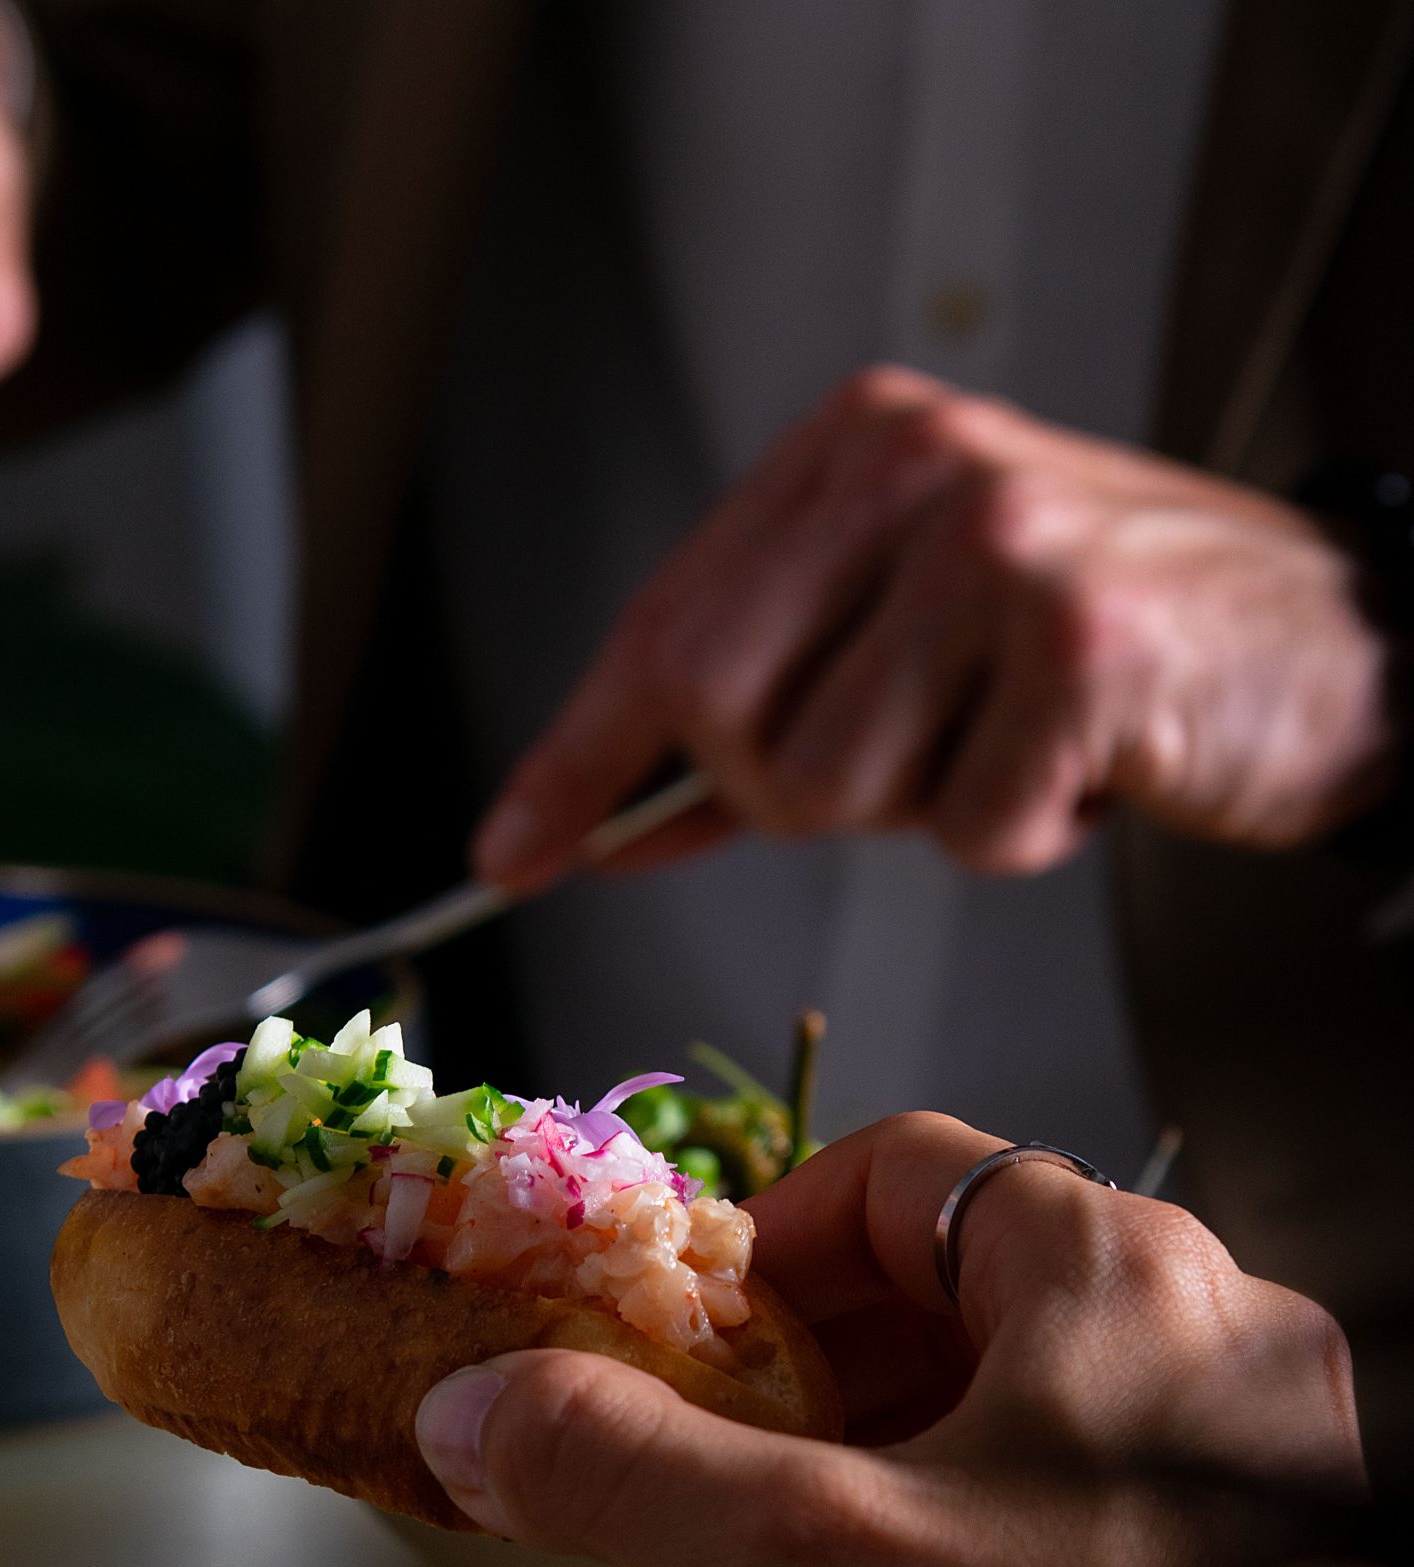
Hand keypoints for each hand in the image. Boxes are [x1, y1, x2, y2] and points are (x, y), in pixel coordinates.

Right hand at [414, 1116, 1377, 1566]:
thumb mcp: (804, 1562)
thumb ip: (619, 1465)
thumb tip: (472, 1414)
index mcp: (1116, 1273)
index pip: (895, 1176)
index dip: (754, 1250)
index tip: (671, 1345)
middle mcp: (1197, 1337)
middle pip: (925, 1309)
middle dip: (766, 1415)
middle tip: (673, 1504)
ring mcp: (1233, 1458)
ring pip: (977, 1425)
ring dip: (827, 1504)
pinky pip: (1043, 1513)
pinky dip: (922, 1563)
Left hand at [473, 367, 1400, 887]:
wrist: (1323, 642)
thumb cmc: (1092, 647)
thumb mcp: (903, 639)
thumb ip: (752, 713)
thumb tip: (580, 819)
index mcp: (852, 449)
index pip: (664, 623)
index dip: (578, 756)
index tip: (507, 853)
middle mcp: (915, 471)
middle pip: (723, 716)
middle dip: (783, 789)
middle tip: (900, 758)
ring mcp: (999, 550)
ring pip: (833, 789)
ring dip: (918, 809)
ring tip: (1007, 738)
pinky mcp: (1080, 647)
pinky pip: (964, 829)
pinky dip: (1018, 833)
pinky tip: (1081, 764)